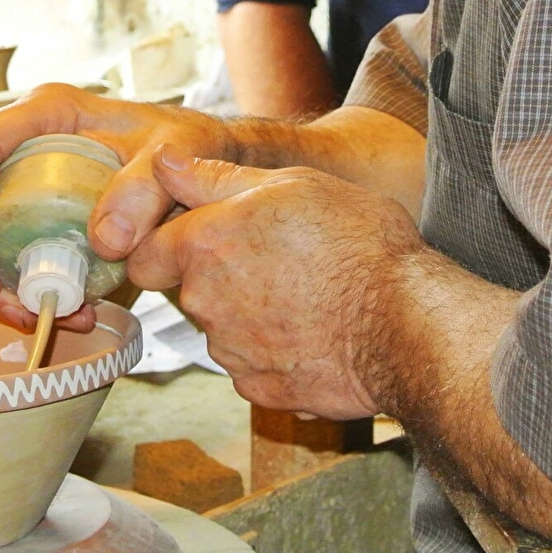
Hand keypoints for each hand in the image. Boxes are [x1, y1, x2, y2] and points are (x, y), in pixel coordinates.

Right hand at [0, 84, 236, 332]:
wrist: (199, 164)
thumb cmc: (181, 144)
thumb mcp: (172, 155)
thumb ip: (144, 189)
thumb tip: (105, 240)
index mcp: (45, 114)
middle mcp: (22, 148)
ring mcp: (23, 187)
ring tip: (32, 314)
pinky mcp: (35, 222)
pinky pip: (9, 260)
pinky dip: (26, 293)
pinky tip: (67, 312)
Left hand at [127, 144, 425, 418]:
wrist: (407, 324)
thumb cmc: (358, 244)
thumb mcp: (292, 185)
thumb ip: (215, 177)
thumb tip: (163, 162)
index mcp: (205, 245)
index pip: (144, 256)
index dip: (167, 247)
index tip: (203, 241)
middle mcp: (205, 303)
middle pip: (188, 292)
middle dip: (218, 279)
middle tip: (276, 261)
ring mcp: (232, 353)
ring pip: (223, 331)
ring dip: (249, 317)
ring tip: (307, 297)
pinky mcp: (261, 390)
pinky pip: (253, 367)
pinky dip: (275, 353)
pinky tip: (316, 333)